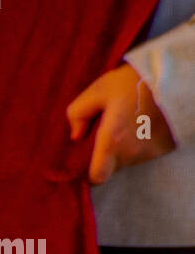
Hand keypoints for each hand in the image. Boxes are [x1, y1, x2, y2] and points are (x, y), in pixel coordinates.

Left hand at [66, 64, 175, 183]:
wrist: (176, 77)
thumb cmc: (134, 82)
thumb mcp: (99, 90)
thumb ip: (78, 112)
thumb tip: (76, 135)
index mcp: (112, 141)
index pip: (97, 177)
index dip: (91, 173)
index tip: (90, 161)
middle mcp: (132, 152)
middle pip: (112, 168)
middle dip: (107, 156)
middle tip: (109, 133)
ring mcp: (151, 152)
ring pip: (129, 160)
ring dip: (125, 148)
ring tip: (129, 124)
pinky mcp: (166, 147)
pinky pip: (146, 153)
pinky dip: (142, 143)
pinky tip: (143, 124)